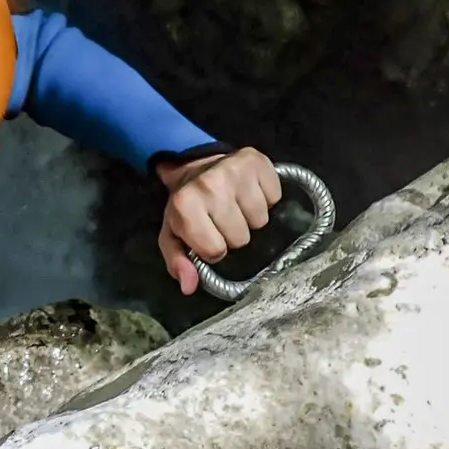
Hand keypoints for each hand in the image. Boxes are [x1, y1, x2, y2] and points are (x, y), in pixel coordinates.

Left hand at [155, 147, 281, 293]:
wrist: (195, 165)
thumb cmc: (186, 205)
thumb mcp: (173, 234)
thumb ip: (177, 262)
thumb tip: (189, 286)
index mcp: (185, 205)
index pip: (215, 250)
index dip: (213, 248)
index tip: (209, 236)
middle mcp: (210, 185)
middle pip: (241, 238)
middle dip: (233, 234)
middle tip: (222, 219)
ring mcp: (236, 171)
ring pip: (261, 220)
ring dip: (250, 217)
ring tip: (236, 205)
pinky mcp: (257, 161)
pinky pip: (275, 197)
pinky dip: (265, 198)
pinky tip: (248, 192)